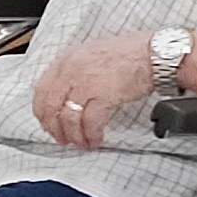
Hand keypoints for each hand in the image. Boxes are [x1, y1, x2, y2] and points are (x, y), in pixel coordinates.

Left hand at [30, 35, 150, 149]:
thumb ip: (75, 73)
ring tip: (82, 143)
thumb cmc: (130, 54)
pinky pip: (90, 122)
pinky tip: (96, 139)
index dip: (43, 113)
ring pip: (68, 118)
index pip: (41, 90)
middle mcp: (73, 70)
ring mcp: (86, 82)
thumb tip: (65, 97)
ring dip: (74, 136)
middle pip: (50, 107)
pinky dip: (91, 135)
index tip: (49, 124)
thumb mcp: (92, 55)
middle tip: (62, 139)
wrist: (155, 54)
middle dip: (55, 129)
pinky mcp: (104, 94)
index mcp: (68, 60)